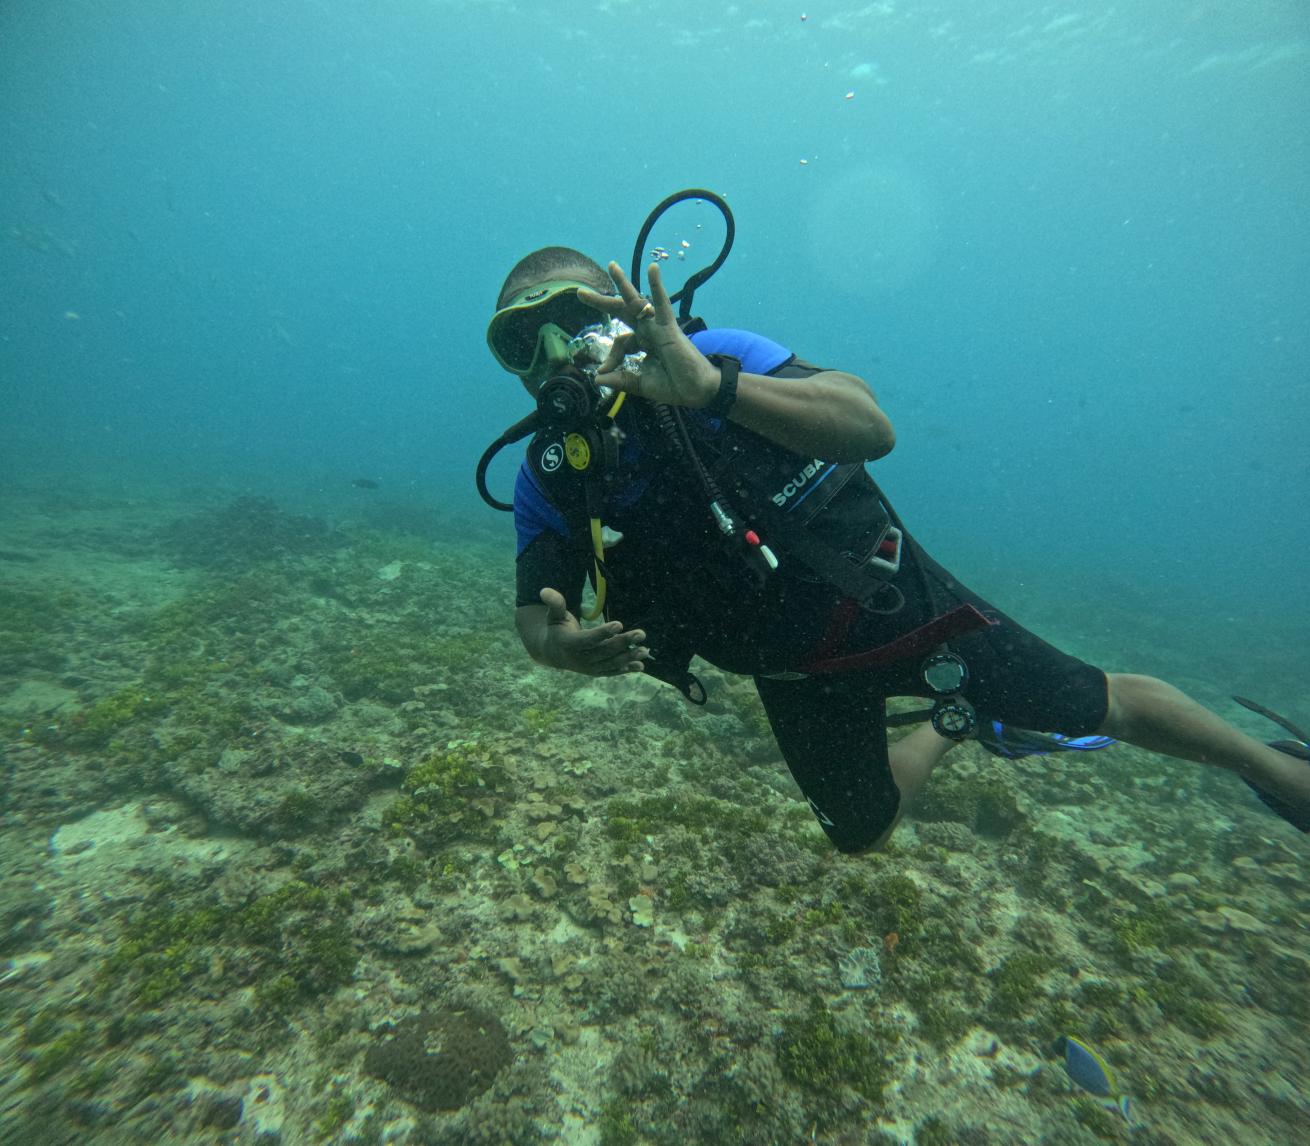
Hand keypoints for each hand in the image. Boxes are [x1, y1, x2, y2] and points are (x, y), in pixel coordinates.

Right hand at [538, 588, 647, 675]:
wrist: (553, 653)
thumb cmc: (557, 629)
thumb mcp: (554, 616)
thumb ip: (555, 604)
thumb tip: (545, 590)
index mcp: (569, 644)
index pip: (589, 639)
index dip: (603, 632)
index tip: (619, 624)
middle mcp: (579, 659)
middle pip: (604, 651)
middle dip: (624, 642)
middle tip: (641, 633)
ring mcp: (589, 668)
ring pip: (611, 663)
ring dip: (629, 657)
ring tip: (645, 649)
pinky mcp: (596, 672)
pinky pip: (612, 671)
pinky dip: (626, 669)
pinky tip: (640, 665)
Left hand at [576, 261, 719, 408]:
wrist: (697, 391)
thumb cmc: (674, 386)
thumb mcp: (640, 384)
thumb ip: (620, 380)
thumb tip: (596, 377)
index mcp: (643, 344)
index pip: (620, 342)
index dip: (609, 357)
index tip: (604, 371)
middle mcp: (649, 331)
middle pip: (622, 312)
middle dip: (602, 302)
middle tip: (580, 293)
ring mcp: (658, 327)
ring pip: (638, 302)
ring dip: (623, 284)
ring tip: (611, 266)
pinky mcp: (669, 327)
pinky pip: (662, 304)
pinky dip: (657, 287)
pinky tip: (653, 269)